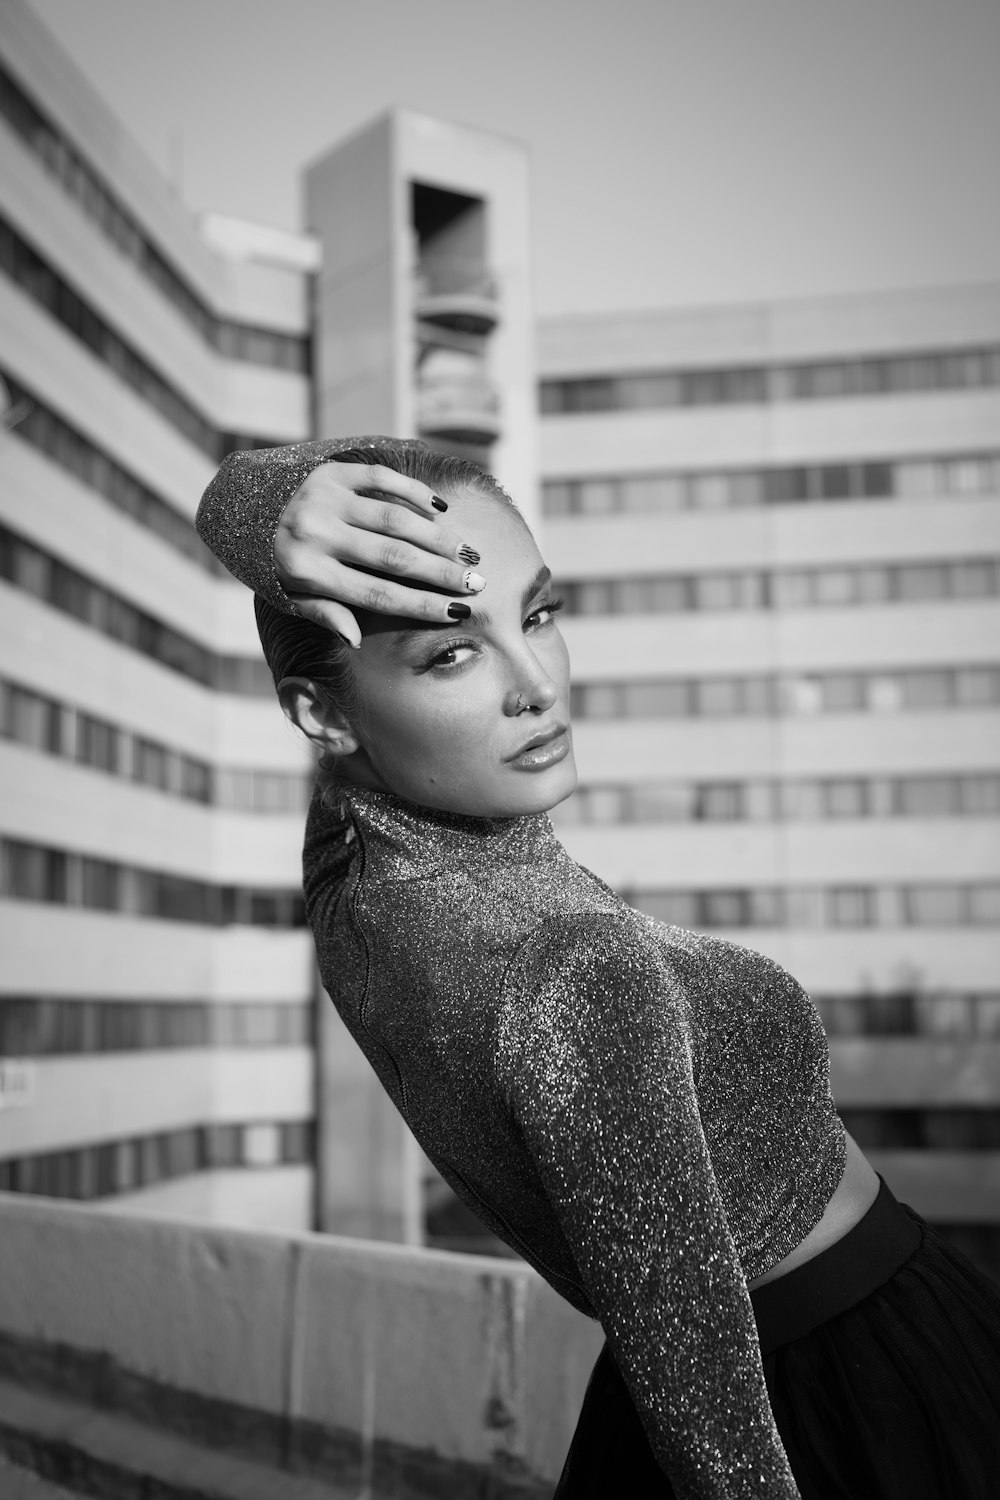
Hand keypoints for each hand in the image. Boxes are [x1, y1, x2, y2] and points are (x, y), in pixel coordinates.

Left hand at [274, 461, 485, 645]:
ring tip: (467, 554)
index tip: (457, 612)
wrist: (234, 503)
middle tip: (477, 583)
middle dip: (441, 573)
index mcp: (308, 571)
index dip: (421, 604)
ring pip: (396, 519)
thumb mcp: (285, 595)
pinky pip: (383, 480)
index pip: (377, 593)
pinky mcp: (332, 471)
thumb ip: (322, 613)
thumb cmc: (266, 561)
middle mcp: (319, 533)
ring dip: (437, 537)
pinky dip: (415, 494)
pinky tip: (441, 511)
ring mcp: (327, 498)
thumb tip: (355, 637)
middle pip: (394, 557)